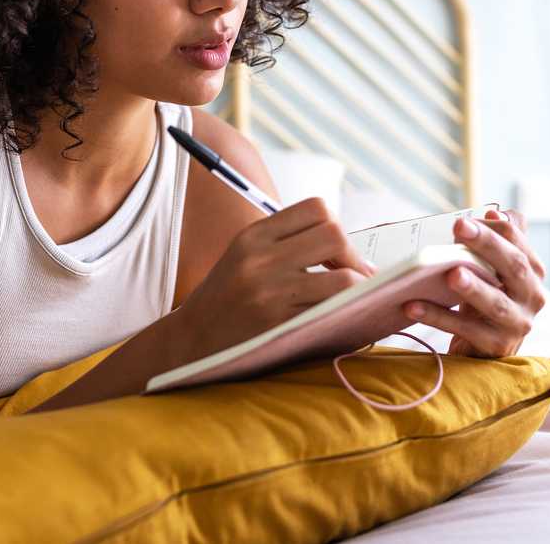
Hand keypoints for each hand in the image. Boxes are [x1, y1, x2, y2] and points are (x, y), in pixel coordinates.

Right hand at [173, 197, 373, 364]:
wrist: (191, 340)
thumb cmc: (226, 297)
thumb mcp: (245, 255)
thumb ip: (285, 242)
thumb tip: (345, 246)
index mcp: (254, 235)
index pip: (316, 209)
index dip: (336, 226)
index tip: (337, 252)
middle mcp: (261, 259)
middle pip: (334, 235)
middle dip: (353, 257)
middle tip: (355, 276)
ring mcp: (270, 293)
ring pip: (343, 278)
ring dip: (358, 288)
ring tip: (355, 298)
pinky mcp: (278, 325)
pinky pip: (331, 313)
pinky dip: (348, 313)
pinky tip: (344, 317)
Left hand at [401, 207, 546, 357]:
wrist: (485, 348)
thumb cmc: (486, 299)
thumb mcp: (494, 269)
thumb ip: (499, 240)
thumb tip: (494, 212)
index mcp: (532, 271)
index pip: (518, 243)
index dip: (493, 228)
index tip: (464, 219)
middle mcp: (532, 296)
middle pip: (514, 266)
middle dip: (487, 244)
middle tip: (459, 227)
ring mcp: (517, 324)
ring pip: (495, 303)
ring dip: (473, 287)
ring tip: (450, 273)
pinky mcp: (496, 346)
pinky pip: (465, 329)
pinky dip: (438, 317)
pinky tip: (413, 305)